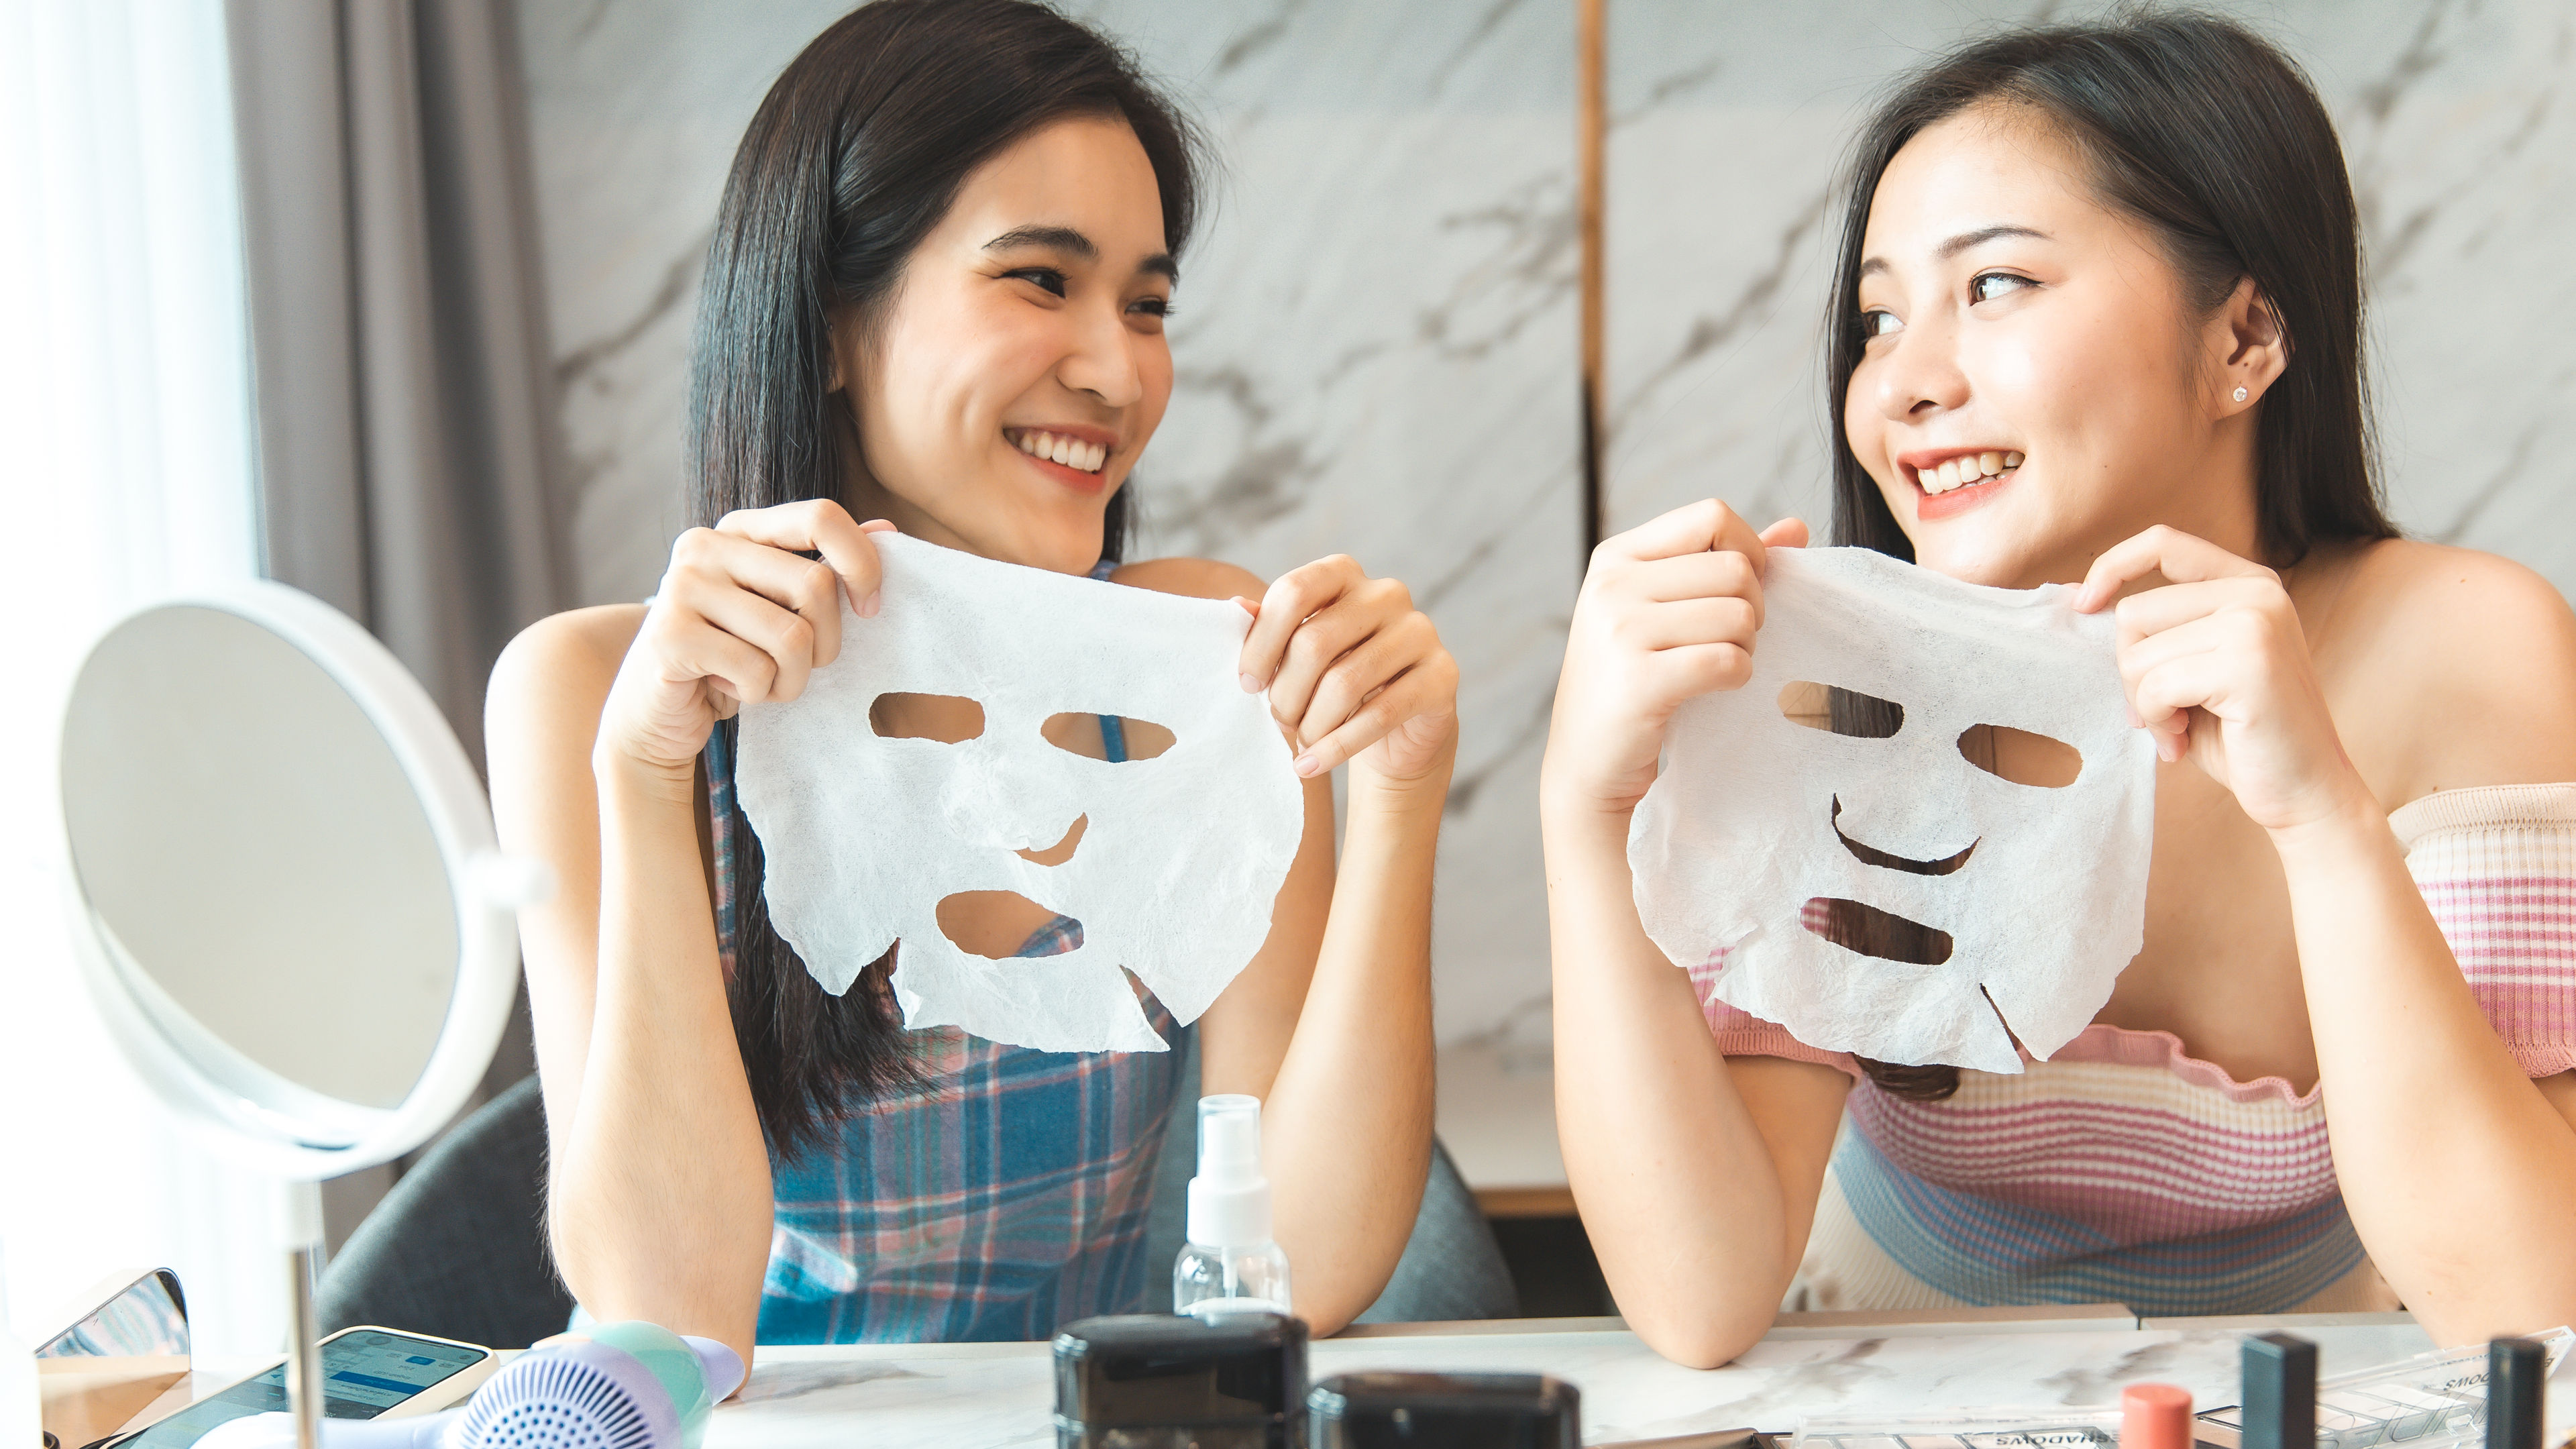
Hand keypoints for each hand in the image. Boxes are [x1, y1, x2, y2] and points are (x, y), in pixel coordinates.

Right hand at [599, 501, 892, 781]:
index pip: (820, 517)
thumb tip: (887, 529)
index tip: (871, 608)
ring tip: (762, 680)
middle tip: (797, 664)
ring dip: (792, 678)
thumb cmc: (732, 655)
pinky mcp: (671, 636)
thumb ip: (826, 565)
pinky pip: (757, 671)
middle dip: (826, 643)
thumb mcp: (782, 608)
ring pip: (792, 637)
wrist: (656, 713)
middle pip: (816, 585)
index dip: (861, 564)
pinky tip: (728, 688)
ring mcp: (682, 587)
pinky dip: (758, 694)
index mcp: (739, 528)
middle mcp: (705, 545)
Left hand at [1235, 555, 1457, 783]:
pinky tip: (1311, 764)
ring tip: (1300, 744)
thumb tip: (1235, 609)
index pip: (1294, 592)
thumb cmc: (1335, 681)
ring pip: (1346, 682)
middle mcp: (1387, 593)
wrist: (1397, 730)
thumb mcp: (1297, 654)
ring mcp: (1420, 631)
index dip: (1262, 642)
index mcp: (1345, 574)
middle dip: (1286, 693)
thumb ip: (1268, 629)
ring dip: (1312, 724)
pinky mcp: (1443, 675)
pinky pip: (1380, 714)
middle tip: (1278, 721)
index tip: (1247, 684)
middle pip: (1316, 642)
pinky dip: (1337, 746)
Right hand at [1544, 500, 1806, 817]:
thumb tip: (1796, 528)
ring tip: (1716, 667)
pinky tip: (1715, 688)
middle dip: (1752, 608)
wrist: (1587, 762)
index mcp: (1617, 556)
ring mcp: (1620, 632)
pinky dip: (1737, 676)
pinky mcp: (1639, 681)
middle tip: (1729, 641)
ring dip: (1745, 647)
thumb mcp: (1664, 610)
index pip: (1712, 516)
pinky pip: (1727, 660)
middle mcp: (1612, 585)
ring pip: (1738, 614)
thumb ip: (1724, 562)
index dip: (1747, 552)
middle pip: (1735, 568)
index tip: (1737, 594)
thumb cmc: (1634, 680)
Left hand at [2075, 524, 2367, 832]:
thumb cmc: (2241, 734)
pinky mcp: (2247, 662)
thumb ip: (2156, 630)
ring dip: (2145, 704)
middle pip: (2134, 613)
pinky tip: (2185, 742)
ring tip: (2181, 728)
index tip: (2083, 606)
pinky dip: (2158, 723)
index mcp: (2249, 583)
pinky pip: (2155, 686)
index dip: (2112, 567)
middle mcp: (2257, 593)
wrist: (2306, 792)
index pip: (2163, 542)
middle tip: (2165, 711)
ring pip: (2137, 654)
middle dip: (2131, 672)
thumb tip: (2076, 598)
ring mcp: (2255, 623)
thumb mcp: (2194, 666)